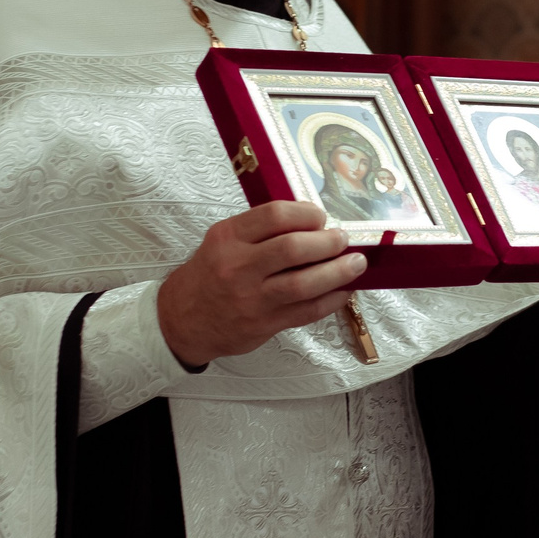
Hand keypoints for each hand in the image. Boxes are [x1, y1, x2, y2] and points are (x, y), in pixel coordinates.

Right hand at [158, 200, 366, 367]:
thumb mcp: (223, 241)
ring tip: (355, 263)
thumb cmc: (210, 274)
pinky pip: (305, 312)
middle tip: (342, 239)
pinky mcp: (264, 324)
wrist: (183, 319)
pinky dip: (331, 300)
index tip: (320, 217)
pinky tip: (344, 291)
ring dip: (337, 272)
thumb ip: (261, 231)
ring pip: (303, 284)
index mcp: (228, 238)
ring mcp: (251, 299)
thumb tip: (313, 225)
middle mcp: (238, 267)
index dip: (306, 213)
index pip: (274, 215)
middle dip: (327, 242)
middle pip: (293, 249)